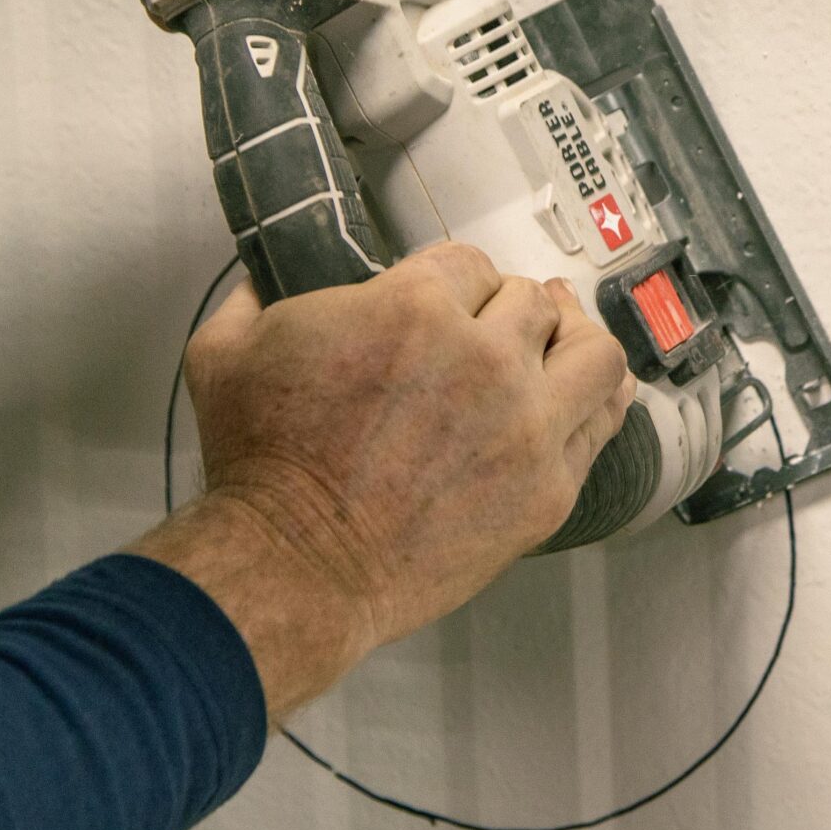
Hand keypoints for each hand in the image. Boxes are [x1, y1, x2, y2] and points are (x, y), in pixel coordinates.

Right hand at [132, 243, 636, 718]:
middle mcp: (484, 355)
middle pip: (531, 301)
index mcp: (413, 306)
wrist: (294, 566)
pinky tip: (589, 393)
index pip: (467, 262)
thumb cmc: (259, 466)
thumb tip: (264, 277)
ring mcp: (527, 423)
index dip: (454, 281)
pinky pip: (604, 422)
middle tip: (494, 331)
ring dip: (575, 340)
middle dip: (508, 310)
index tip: (447, 303)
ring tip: (561, 344)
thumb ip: (255, 296)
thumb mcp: (226, 352)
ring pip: (592, 350)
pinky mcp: (548, 487)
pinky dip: (600, 399)